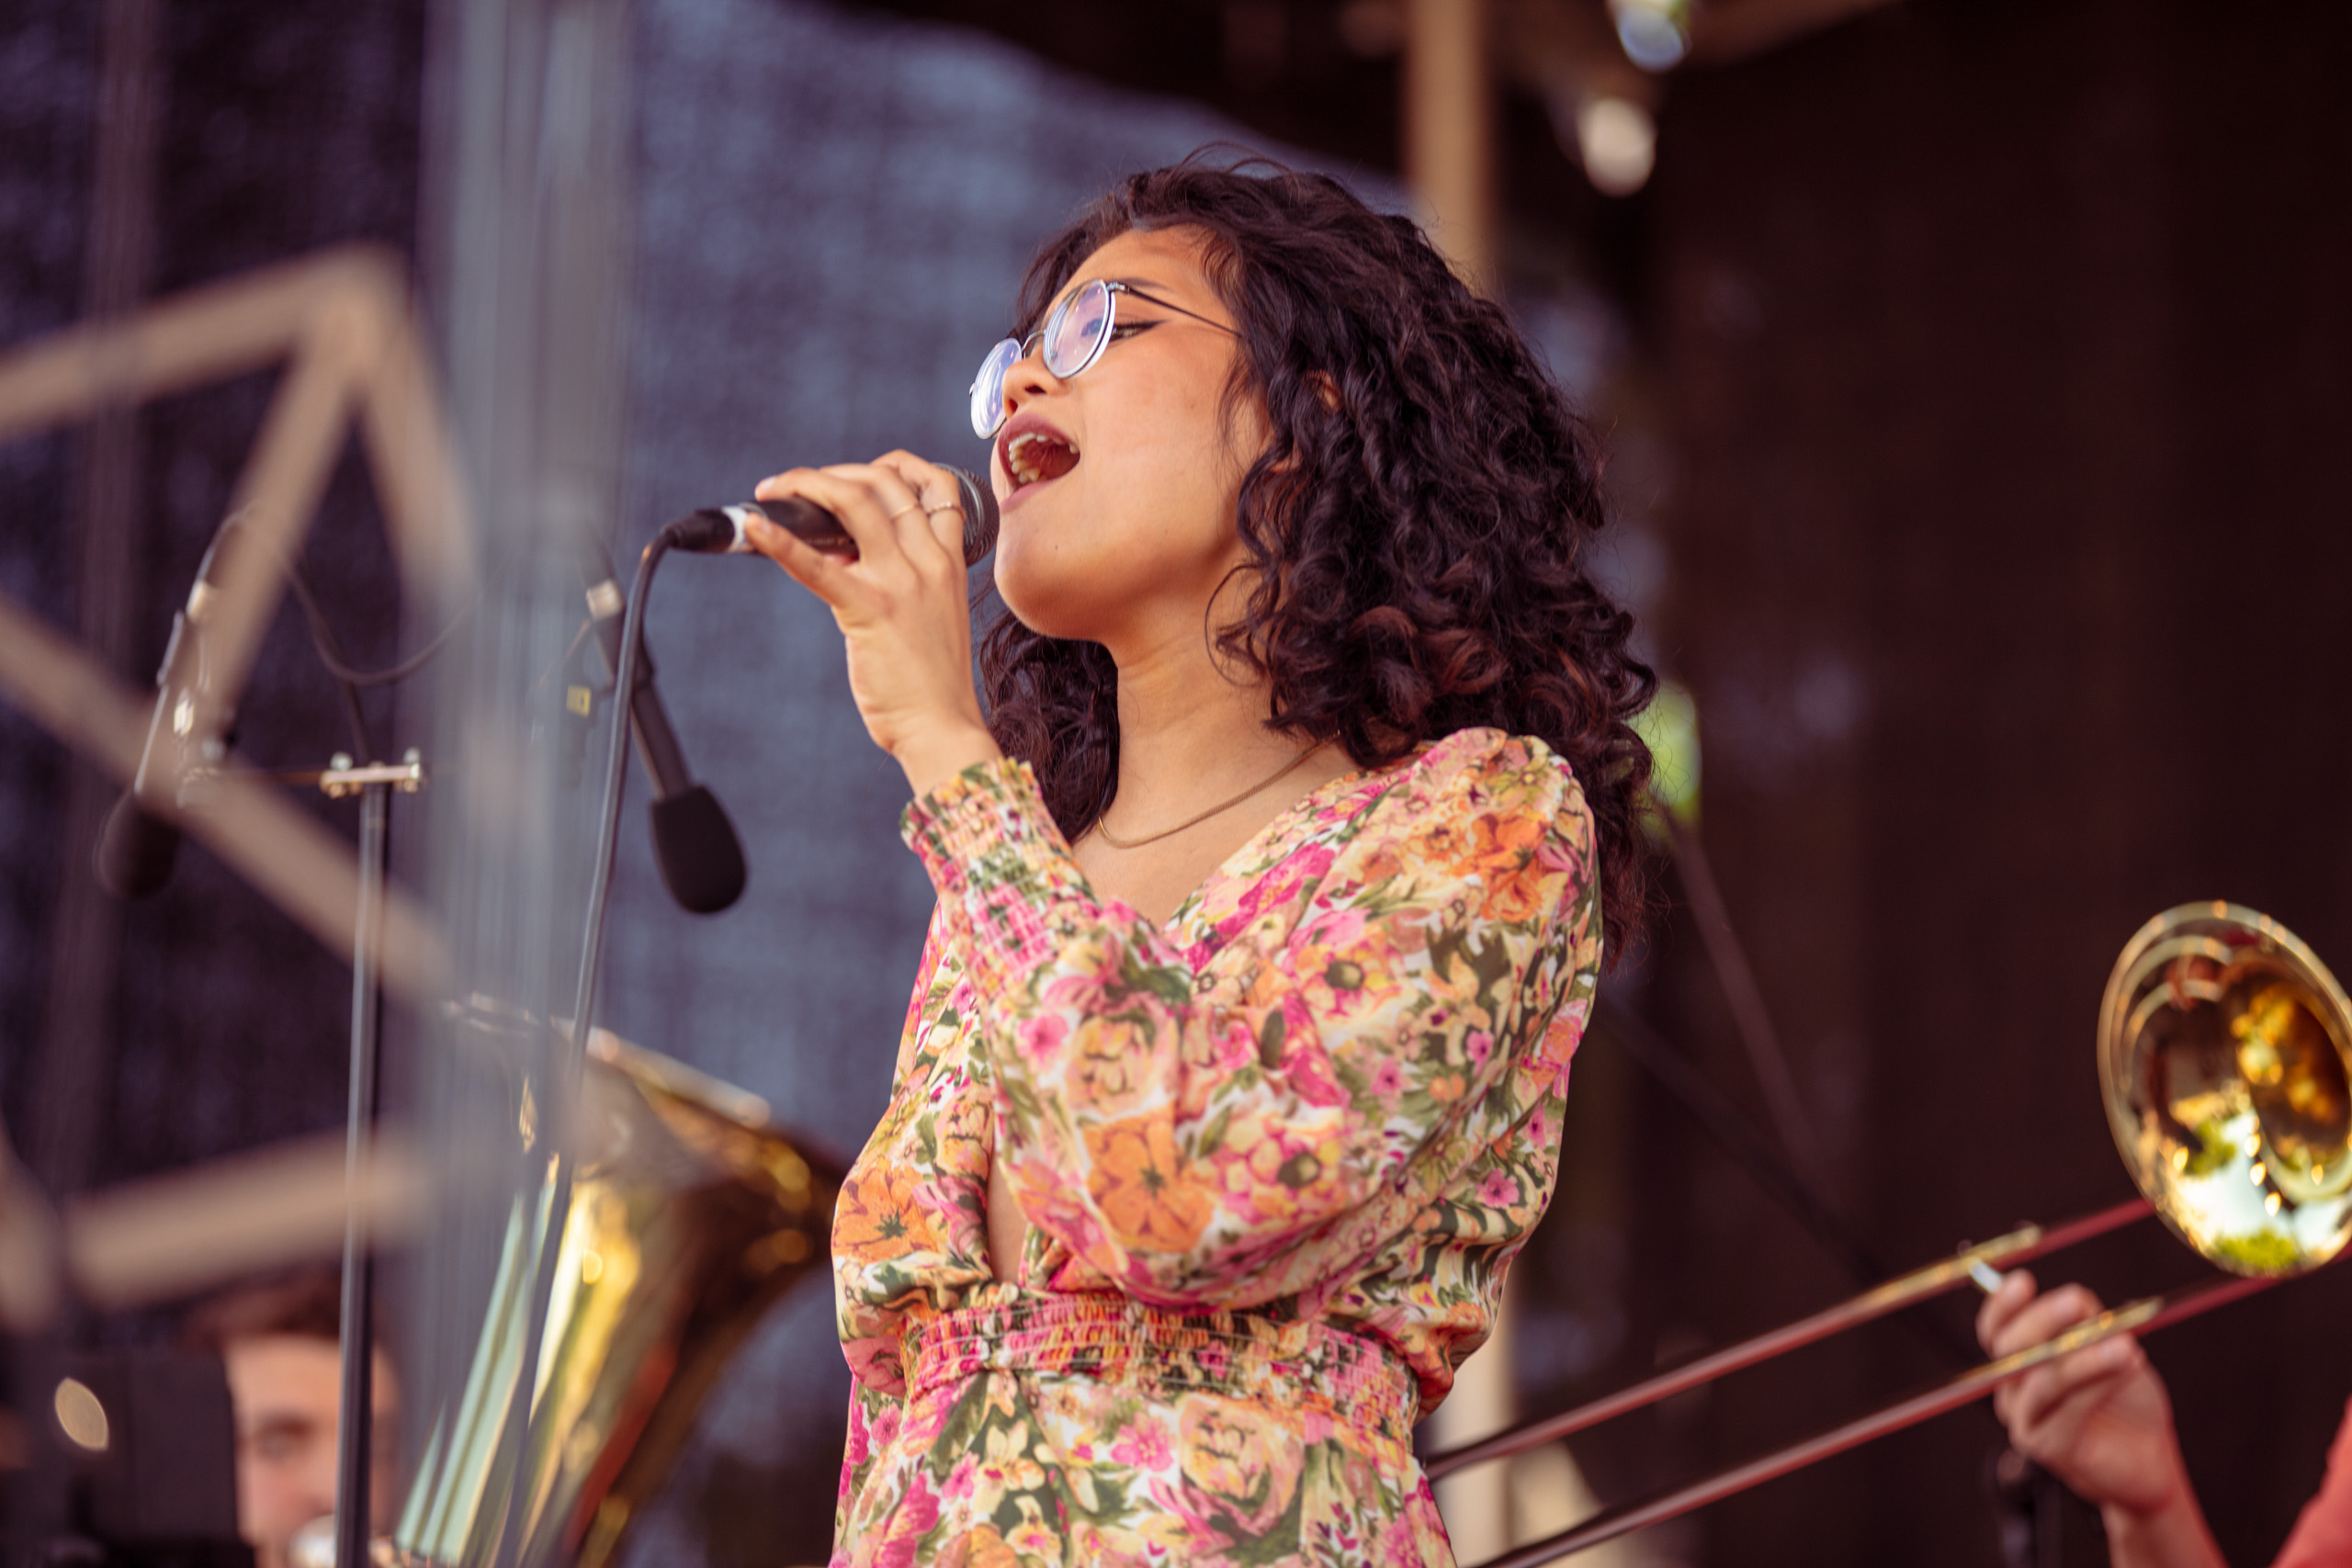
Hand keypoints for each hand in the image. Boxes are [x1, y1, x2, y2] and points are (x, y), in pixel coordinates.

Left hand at [744, 451, 1001, 794]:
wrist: (944, 729)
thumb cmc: (933, 683)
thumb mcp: (930, 614)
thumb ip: (899, 578)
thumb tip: (841, 553)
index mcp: (950, 562)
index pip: (934, 485)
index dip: (895, 466)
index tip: (859, 475)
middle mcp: (930, 562)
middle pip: (886, 482)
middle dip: (835, 472)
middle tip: (798, 485)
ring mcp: (902, 583)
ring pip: (856, 502)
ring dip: (808, 484)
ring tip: (775, 491)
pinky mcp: (869, 610)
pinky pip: (817, 565)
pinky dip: (780, 540)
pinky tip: (754, 528)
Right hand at [1977, 1269, 2219, 1567]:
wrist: (2148, 1455)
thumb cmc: (2123, 1397)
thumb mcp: (2107, 1348)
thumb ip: (2088, 1325)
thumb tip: (2078, 1301)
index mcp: (2018, 1359)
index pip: (1995, 1328)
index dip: (2002, 1304)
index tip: (2023, 1282)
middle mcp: (2013, 1389)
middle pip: (2010, 1349)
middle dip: (2042, 1321)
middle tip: (2078, 1301)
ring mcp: (2026, 1420)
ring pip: (2044, 1380)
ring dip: (2084, 1357)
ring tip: (2125, 1345)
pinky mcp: (2048, 1447)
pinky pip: (2068, 1410)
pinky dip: (2098, 1384)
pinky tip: (2126, 1366)